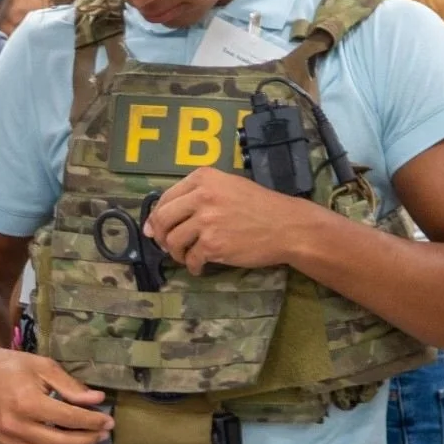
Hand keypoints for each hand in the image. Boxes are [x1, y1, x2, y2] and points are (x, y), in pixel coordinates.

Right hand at [0, 343, 112, 443]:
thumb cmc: (12, 365)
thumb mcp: (44, 366)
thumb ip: (71, 386)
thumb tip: (98, 400)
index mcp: (27, 403)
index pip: (69, 419)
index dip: (92, 422)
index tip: (108, 421)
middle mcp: (16, 427)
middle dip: (87, 440)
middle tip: (103, 433)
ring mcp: (8, 442)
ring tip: (88, 443)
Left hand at [144, 167, 305, 275]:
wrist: (286, 226)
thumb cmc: (259, 205)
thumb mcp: (228, 186)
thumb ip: (196, 196)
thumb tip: (158, 221)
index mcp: (204, 178)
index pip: (165, 198)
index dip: (157, 216)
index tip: (156, 228)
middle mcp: (201, 196)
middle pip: (162, 219)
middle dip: (160, 236)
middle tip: (168, 245)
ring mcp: (206, 221)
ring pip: (173, 241)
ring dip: (176, 253)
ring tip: (188, 256)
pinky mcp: (213, 245)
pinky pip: (190, 259)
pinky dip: (192, 266)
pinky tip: (200, 266)